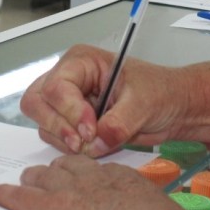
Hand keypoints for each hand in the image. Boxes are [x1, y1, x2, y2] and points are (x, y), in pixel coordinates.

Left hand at [0, 155, 188, 209]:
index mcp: (125, 180)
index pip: (99, 172)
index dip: (88, 178)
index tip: (86, 185)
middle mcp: (96, 178)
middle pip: (68, 167)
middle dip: (57, 172)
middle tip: (50, 179)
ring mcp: (72, 191)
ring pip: (44, 177)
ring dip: (33, 180)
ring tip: (24, 182)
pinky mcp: (51, 209)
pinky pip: (22, 197)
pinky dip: (7, 195)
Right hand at [20, 44, 185, 156]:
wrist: (173, 109)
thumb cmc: (160, 92)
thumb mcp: (142, 104)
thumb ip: (118, 123)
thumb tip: (94, 143)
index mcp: (82, 62)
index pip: (56, 86)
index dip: (69, 111)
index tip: (91, 130)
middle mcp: (68, 79)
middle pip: (36, 103)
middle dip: (57, 126)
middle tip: (83, 143)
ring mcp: (68, 102)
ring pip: (43, 124)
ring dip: (65, 140)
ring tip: (96, 144)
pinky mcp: (72, 123)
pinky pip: (56, 138)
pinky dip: (71, 148)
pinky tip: (96, 147)